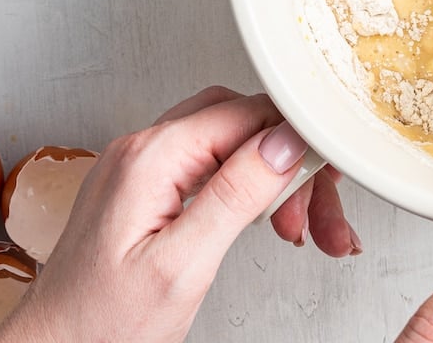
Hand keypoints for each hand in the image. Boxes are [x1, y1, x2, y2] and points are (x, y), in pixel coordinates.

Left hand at [0, 86, 359, 342]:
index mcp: (150, 158)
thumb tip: (284, 141)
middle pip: (246, 124)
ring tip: (301, 230)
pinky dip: (250, 189)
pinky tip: (268, 219)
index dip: (297, 138)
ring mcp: (144, 166)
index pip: (247, 112)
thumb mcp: (183, 265)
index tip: (330, 168)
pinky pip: (213, 165)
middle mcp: (144, 150)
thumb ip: (235, 194)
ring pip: (235, 145)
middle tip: (321, 215)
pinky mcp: (149, 187)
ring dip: (276, 182)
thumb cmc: (102, 323)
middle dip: (293, 165)